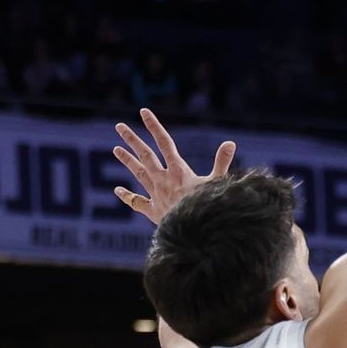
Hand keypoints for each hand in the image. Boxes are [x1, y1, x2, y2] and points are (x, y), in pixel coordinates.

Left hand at [114, 108, 235, 223]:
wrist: (194, 235)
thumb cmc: (208, 209)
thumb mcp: (218, 185)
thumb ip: (222, 163)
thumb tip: (231, 143)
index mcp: (178, 171)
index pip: (164, 143)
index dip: (154, 126)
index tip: (143, 112)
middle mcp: (163, 179)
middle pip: (145, 155)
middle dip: (132, 139)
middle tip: (119, 126)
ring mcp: (156, 195)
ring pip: (138, 173)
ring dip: (127, 160)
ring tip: (115, 149)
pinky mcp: (153, 211)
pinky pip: (137, 202)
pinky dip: (127, 196)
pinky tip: (117, 190)